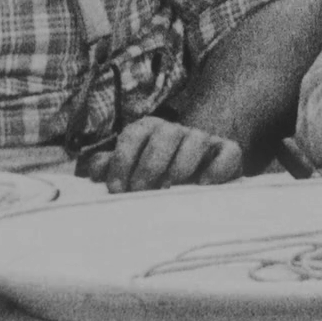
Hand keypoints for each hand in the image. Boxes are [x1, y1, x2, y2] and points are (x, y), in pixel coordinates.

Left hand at [77, 116, 243, 193]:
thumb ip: (111, 167)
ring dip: (181, 164)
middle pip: (164, 134)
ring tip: (170, 188)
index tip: (116, 189)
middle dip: (149, 164)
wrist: (197, 169)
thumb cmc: (156, 172)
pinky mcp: (228, 152)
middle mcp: (176, 130)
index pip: (133, 134)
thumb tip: (93, 171)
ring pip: (196, 139)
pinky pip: (228, 152)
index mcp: (149, 129)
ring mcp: (204, 139)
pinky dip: (217, 168)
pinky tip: (203, 185)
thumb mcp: (131, 168)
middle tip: (141, 191)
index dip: (122, 160)